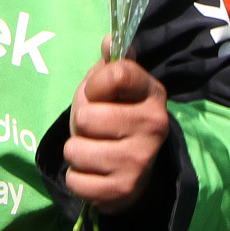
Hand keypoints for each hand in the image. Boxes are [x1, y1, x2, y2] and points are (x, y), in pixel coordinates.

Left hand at [64, 57, 170, 213]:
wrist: (134, 167)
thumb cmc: (116, 116)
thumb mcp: (115, 88)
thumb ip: (111, 64)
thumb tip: (108, 40)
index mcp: (153, 94)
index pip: (116, 74)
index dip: (94, 85)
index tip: (99, 95)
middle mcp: (154, 126)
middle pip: (85, 117)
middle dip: (81, 124)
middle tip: (95, 130)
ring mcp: (140, 161)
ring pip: (75, 151)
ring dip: (76, 152)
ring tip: (94, 151)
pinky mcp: (123, 190)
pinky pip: (76, 180)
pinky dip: (77, 178)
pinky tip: (94, 173)